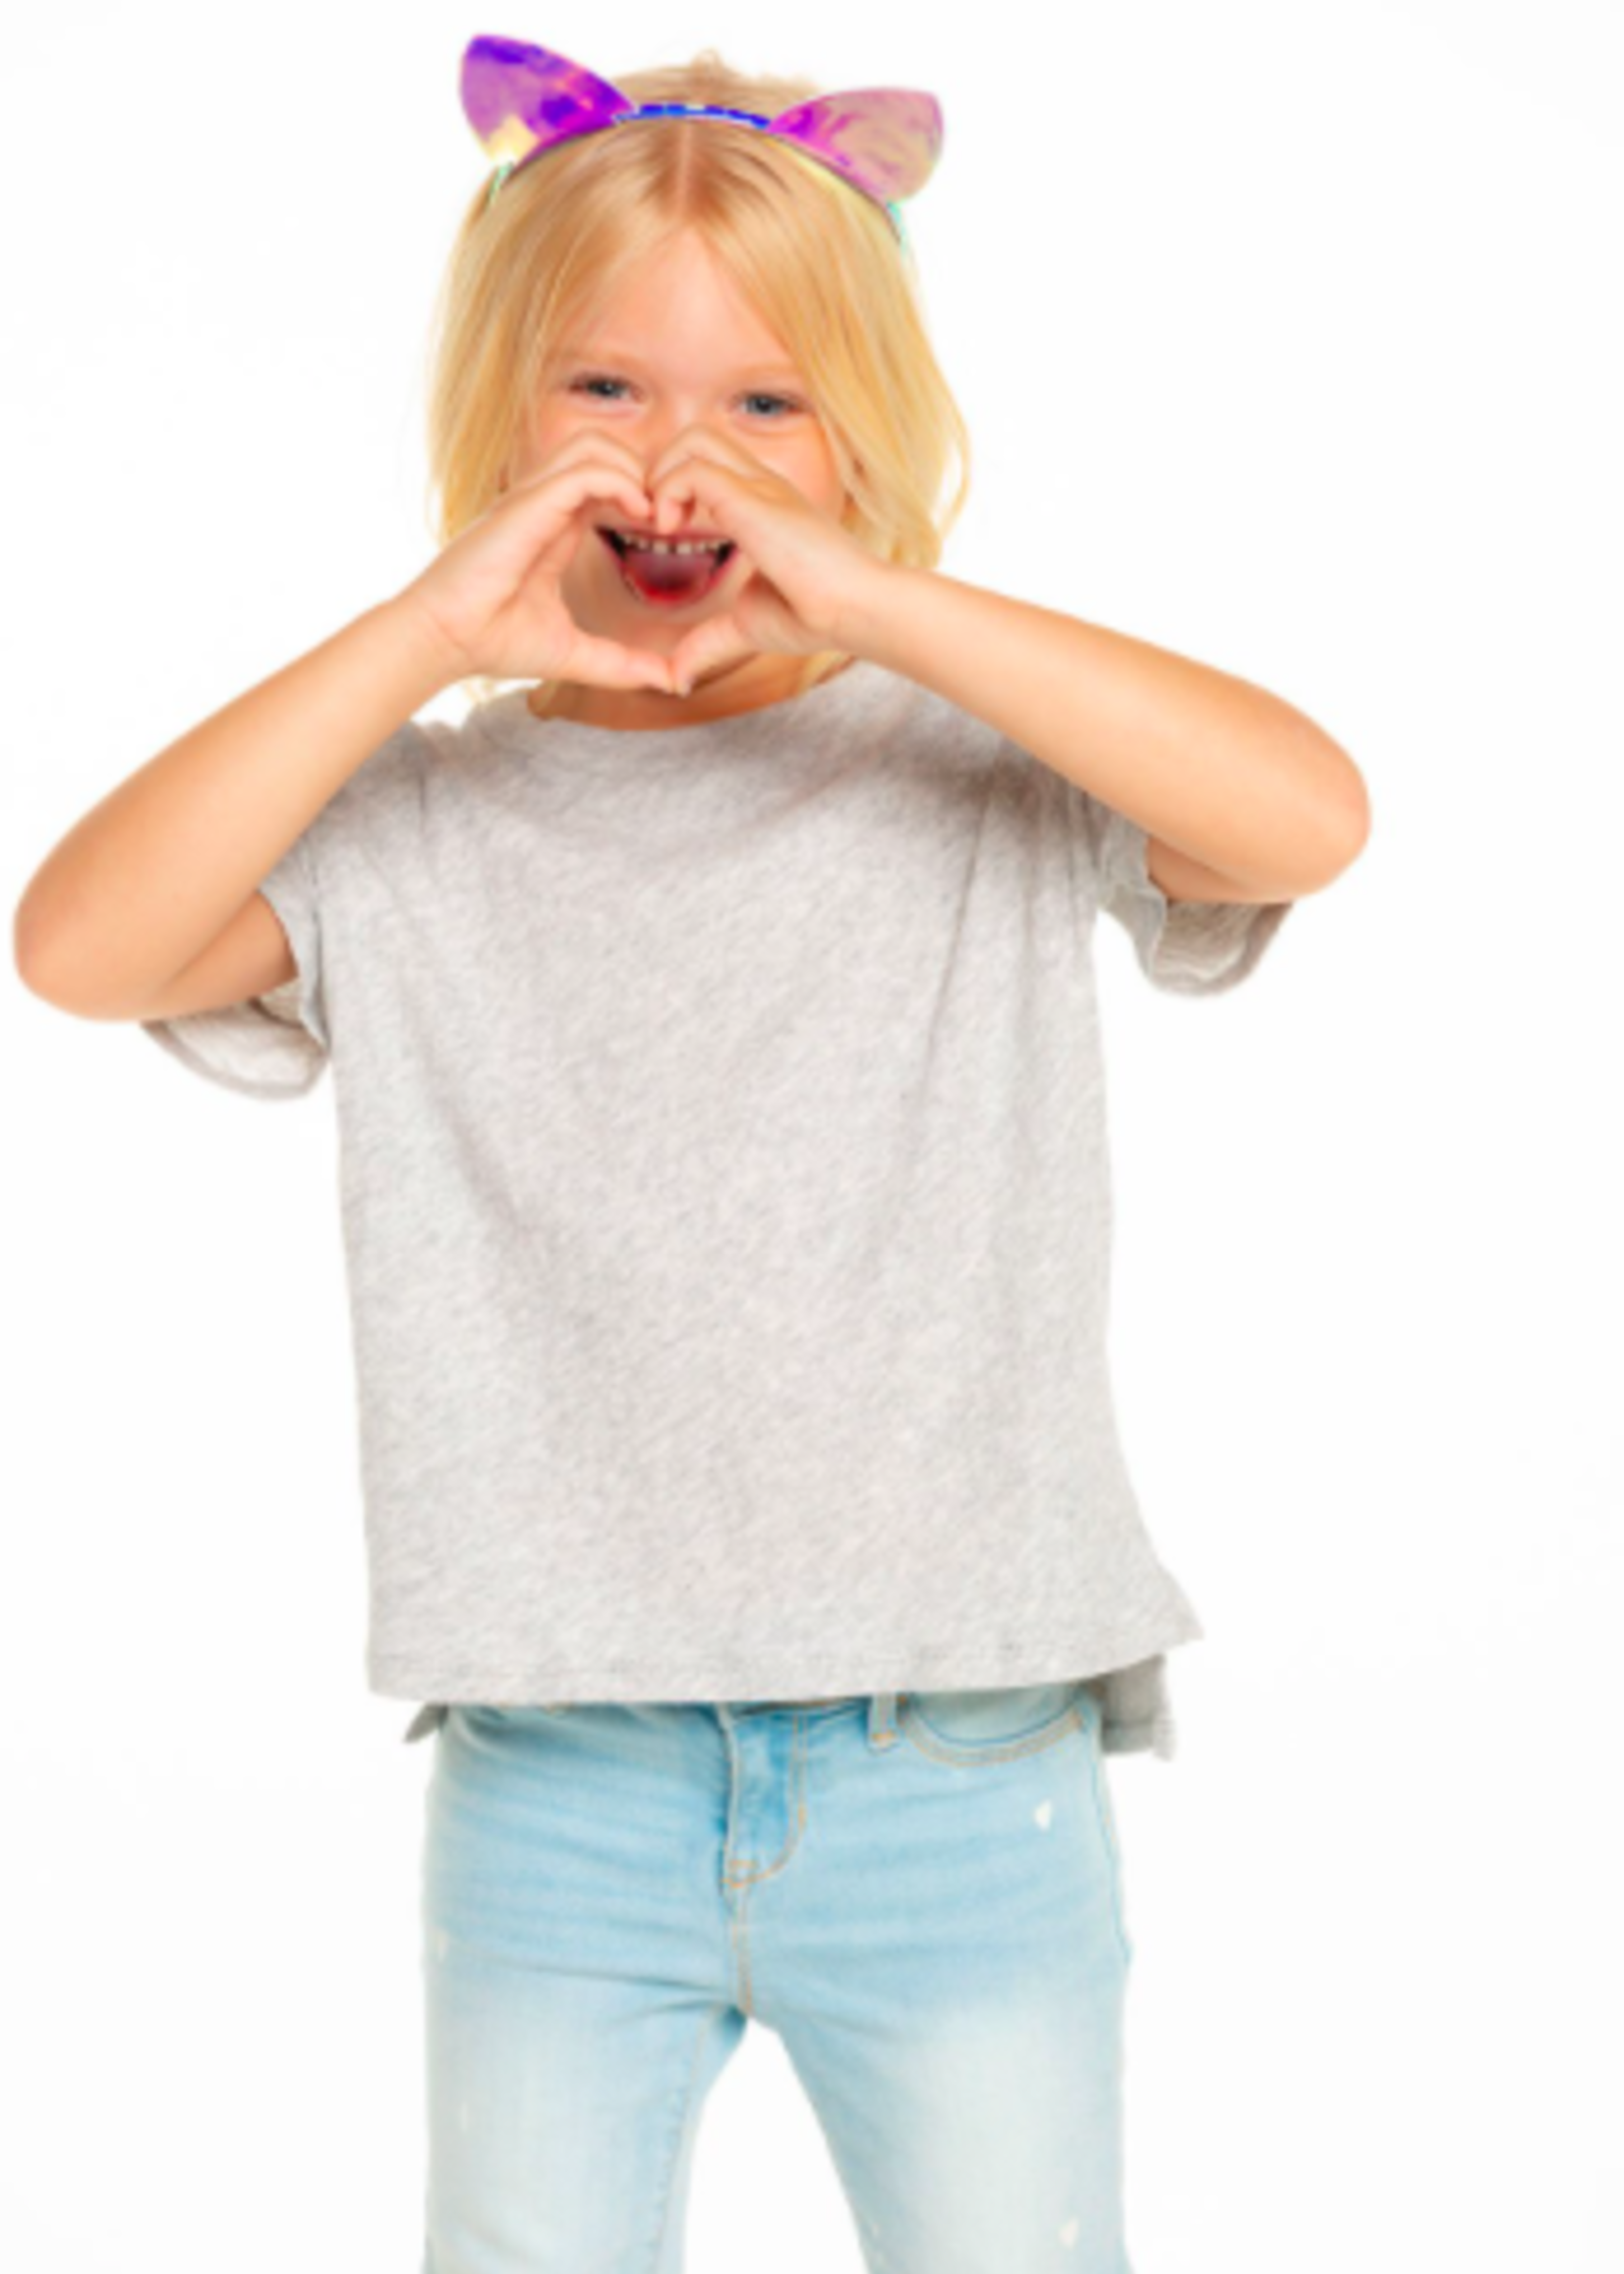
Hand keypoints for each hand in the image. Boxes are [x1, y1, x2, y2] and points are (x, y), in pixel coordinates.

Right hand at [391, 436, 679, 692]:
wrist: (443, 641)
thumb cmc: (492, 641)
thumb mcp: (574, 654)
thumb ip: (621, 664)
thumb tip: (670, 682)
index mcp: (555, 524)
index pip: (607, 479)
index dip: (645, 494)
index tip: (671, 531)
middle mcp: (544, 503)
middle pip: (604, 447)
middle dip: (646, 472)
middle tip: (669, 518)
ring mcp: (532, 499)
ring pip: (595, 446)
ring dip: (635, 472)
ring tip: (654, 516)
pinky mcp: (526, 507)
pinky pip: (583, 472)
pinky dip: (620, 484)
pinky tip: (639, 516)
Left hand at [644, 430, 888, 691]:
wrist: (857, 609)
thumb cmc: (816, 615)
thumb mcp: (746, 626)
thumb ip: (707, 642)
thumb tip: (678, 678)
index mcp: (761, 503)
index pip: (707, 462)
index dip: (674, 489)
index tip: (667, 534)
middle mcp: (759, 483)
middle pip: (696, 436)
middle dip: (660, 471)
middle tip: (658, 524)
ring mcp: (759, 486)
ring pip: (693, 439)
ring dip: (662, 477)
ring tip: (664, 527)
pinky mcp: (754, 499)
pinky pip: (694, 469)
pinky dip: (668, 493)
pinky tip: (671, 532)